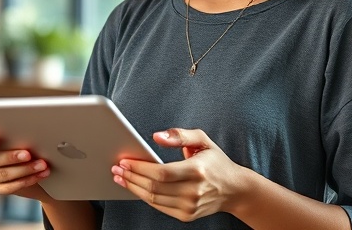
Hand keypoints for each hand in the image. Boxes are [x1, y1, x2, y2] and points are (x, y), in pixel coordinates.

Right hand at [0, 133, 51, 200]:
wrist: (38, 166)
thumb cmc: (31, 144)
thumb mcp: (25, 138)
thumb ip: (21, 135)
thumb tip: (32, 131)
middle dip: (11, 157)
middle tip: (28, 154)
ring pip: (3, 174)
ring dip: (25, 169)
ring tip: (42, 165)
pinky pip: (10, 187)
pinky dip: (27, 180)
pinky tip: (41, 174)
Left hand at [110, 128, 244, 221]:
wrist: (234, 189)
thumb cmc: (216, 161)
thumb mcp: (203, 140)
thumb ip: (179, 135)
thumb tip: (156, 136)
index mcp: (197, 171)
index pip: (161, 172)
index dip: (140, 168)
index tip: (124, 161)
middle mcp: (193, 191)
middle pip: (153, 187)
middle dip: (131, 177)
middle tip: (117, 168)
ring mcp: (190, 206)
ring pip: (153, 199)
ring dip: (133, 188)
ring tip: (121, 178)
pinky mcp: (186, 215)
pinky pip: (159, 206)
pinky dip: (144, 197)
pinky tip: (136, 187)